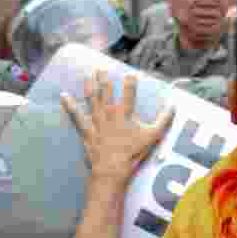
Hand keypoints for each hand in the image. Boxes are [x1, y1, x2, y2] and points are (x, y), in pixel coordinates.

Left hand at [61, 70, 173, 184]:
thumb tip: (173, 105)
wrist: (112, 169)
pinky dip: (69, 106)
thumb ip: (164, 120)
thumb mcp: (153, 136)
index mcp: (125, 113)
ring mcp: (96, 121)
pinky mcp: (86, 130)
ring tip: (88, 74)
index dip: (130, 82)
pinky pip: (76, 116)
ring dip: (90, 85)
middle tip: (102, 68)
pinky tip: (63, 96)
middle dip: (104, 78)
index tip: (131, 73)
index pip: (129, 93)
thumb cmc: (133, 153)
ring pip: (92, 98)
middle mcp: (109, 113)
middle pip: (106, 91)